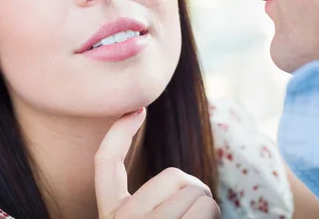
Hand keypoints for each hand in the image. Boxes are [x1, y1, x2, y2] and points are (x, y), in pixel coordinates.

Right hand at [95, 108, 220, 218]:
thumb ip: (151, 200)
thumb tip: (174, 170)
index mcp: (111, 214)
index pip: (105, 162)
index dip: (118, 132)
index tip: (138, 110)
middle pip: (173, 174)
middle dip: (194, 189)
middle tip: (192, 214)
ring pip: (196, 191)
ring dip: (206, 207)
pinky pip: (208, 207)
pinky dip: (214, 216)